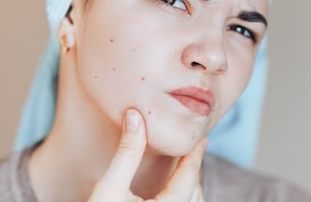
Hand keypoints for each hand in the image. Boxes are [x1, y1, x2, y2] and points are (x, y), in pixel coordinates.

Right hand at [88, 108, 206, 201]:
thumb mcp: (109, 189)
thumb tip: (135, 116)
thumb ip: (127, 153)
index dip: (195, 154)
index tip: (201, 138)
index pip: (190, 175)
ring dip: (191, 185)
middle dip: (194, 168)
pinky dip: (184, 198)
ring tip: (187, 168)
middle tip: (194, 149)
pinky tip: (174, 193)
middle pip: (195, 190)